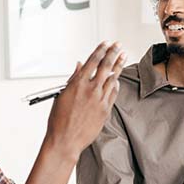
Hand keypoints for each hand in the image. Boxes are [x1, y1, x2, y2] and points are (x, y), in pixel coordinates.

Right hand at [46, 41, 125, 160]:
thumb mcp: (62, 95)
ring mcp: (100, 100)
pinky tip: (117, 80)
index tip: (106, 44)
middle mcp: (91, 90)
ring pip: (112, 79)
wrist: (65, 140)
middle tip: (119, 45)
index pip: (93, 61)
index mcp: (78, 84)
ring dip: (119, 66)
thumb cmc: (59, 120)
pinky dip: (115, 84)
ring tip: (123, 57)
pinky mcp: (105, 110)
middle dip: (113, 53)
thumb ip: (73, 79)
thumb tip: (80, 66)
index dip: (101, 50)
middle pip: (106, 66)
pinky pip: (113, 93)